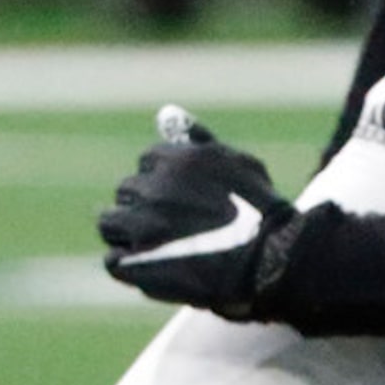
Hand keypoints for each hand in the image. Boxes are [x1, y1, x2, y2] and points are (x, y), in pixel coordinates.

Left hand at [99, 106, 296, 316]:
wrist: (274, 265)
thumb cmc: (262, 212)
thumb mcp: (238, 163)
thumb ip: (198, 139)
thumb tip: (166, 113)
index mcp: (172, 161)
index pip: (147, 163)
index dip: (164, 182)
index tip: (184, 200)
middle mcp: (152, 189)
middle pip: (127, 191)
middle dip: (145, 206)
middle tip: (173, 227)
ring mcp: (141, 226)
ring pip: (110, 223)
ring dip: (126, 233)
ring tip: (154, 248)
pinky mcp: (135, 263)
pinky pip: (113, 260)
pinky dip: (127, 266)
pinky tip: (151, 270)